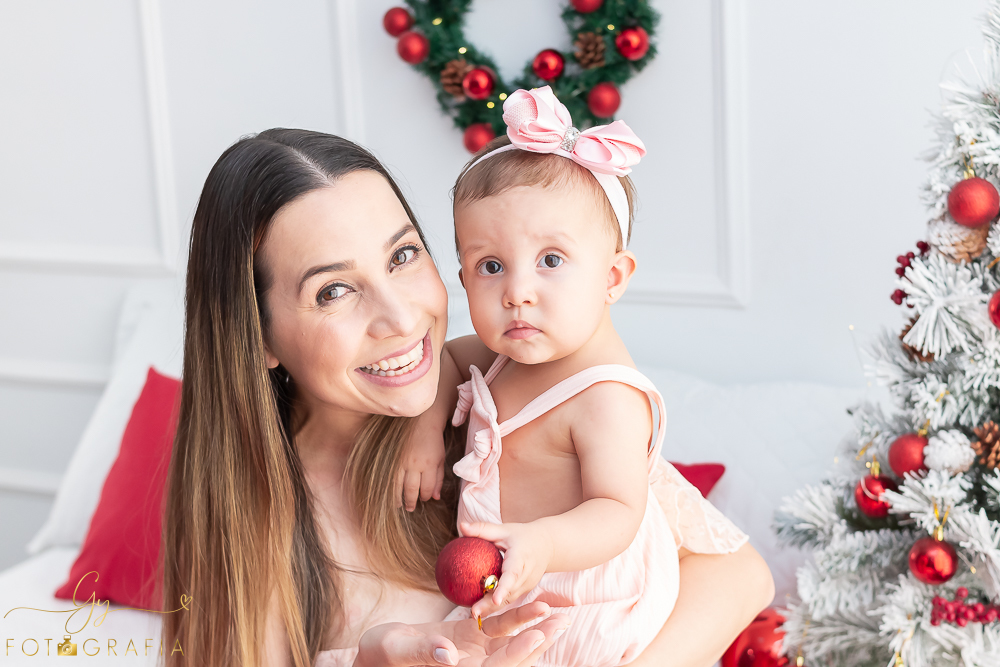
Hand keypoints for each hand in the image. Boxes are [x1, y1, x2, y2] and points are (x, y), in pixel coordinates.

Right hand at [355, 602, 568, 666]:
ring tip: (553, 610)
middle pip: (512, 655)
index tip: (536, 636)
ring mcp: (472, 652)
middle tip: (561, 621)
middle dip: (538, 639)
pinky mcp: (468, 638)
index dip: (518, 654)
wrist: (375, 654)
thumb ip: (426, 652)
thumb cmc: (380, 656)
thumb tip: (451, 655)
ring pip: (508, 639)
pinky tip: (530, 602)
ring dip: (531, 625)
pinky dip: (513, 616)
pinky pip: (495, 627)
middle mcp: (472, 666)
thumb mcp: (399, 650)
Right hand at [396, 420, 446, 511]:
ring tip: (399, 505)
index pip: (426, 488)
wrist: (422, 422)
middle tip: (410, 508)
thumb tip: (435, 498)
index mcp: (429, 464)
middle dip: (411, 501)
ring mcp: (402, 460)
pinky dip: (390, 486)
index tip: (425, 498)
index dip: (426, 496)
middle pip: (411, 489)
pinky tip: (390, 492)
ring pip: (397, 484)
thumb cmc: (434, 442)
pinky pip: (389, 476)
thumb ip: (439, 479)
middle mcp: (415, 464)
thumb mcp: (441, 460)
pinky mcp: (393, 457)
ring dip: (397, 497)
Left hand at [460, 522, 552, 621]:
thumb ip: (482, 529)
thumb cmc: (522, 535)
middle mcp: (527, 574)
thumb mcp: (504, 529)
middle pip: (509, 592)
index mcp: (522, 558)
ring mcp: (527, 584)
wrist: (547, 545)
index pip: (513, 574)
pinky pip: (509, 598)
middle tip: (474, 612)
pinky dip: (496, 604)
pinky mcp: (525, 590)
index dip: (504, 587)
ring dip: (492, 608)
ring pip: (509, 599)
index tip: (495, 599)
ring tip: (474, 614)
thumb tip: (461, 526)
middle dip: (492, 604)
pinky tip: (480, 609)